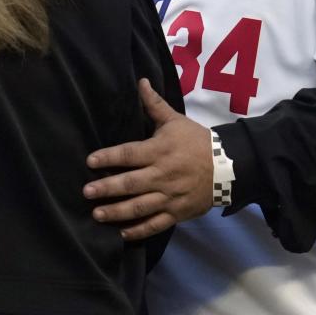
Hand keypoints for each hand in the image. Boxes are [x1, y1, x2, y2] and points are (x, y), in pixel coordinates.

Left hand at [83, 79, 212, 240]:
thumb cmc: (196, 141)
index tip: (90, 161)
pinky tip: (122, 233)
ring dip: (117, 211)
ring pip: (140, 206)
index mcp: (160, 150)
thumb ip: (154, 104)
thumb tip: (140, 81)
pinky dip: (139, 230)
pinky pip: (156, 224)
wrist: (228, 166)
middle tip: (86, 192)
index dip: (109, 157)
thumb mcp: (176, 120)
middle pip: (131, 183)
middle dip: (107, 188)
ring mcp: (170, 196)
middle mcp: (163, 174)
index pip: (130, 153)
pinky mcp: (177, 212)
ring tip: (97, 214)